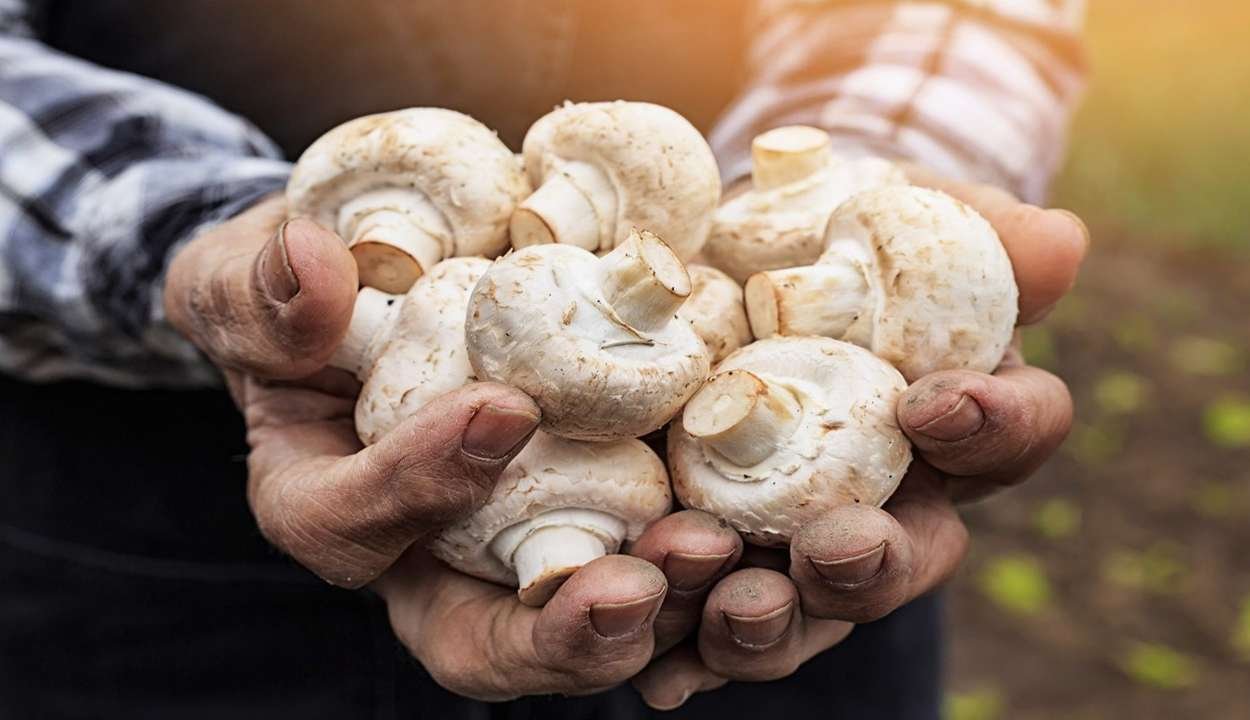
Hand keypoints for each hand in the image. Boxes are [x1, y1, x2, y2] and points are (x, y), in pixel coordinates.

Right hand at [165, 199, 674, 698]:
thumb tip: (312, 264)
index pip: (352, 527)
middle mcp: (428, 554)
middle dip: (565, 630)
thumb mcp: (248, 285)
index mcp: (328, 505)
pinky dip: (709, 566)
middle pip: (489, 642)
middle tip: (636, 583)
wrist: (384, 291)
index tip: (500, 409)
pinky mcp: (598, 507)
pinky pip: (656, 564)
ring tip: (715, 554)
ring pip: (586, 621)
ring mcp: (519, 542)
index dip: (417, 486)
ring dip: (661, 605)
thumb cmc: (302, 303)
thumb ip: (261, 290)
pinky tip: (765, 534)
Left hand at [630, 173, 1089, 708]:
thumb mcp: (905, 211)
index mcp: (959, 415)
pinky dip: (684, 645)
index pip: (1013, 433)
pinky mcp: (719, 549)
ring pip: (809, 607)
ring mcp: (803, 532)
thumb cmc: (842, 229)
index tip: (933, 402)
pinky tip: (655, 672)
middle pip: (908, 558)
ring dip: (775, 620)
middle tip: (833, 546)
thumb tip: (1062, 243)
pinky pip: (708, 612)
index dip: (991, 427)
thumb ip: (977, 231)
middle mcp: (893, 494)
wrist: (730, 251)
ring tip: (733, 608)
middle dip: (873, 562)